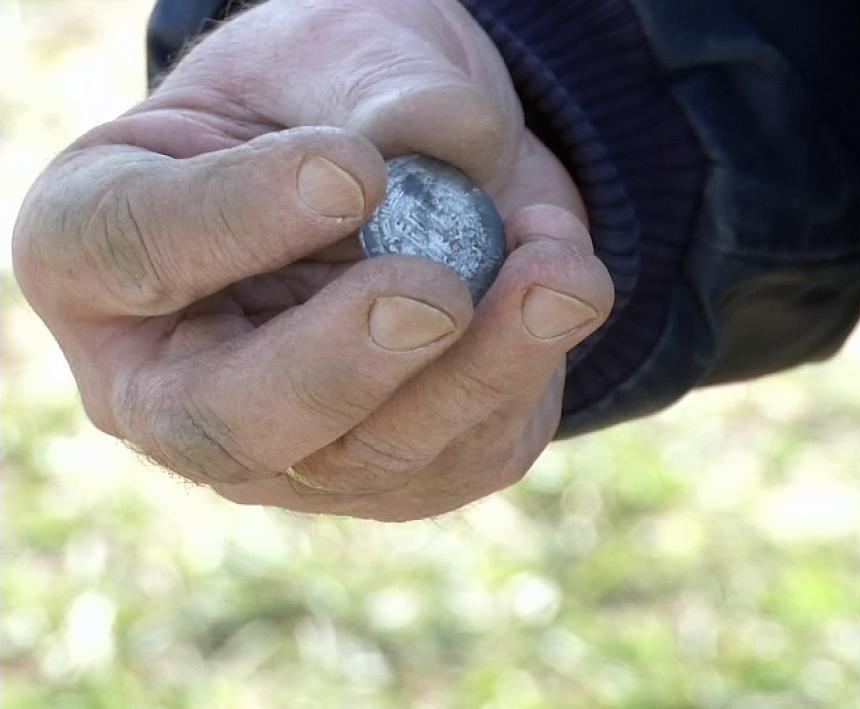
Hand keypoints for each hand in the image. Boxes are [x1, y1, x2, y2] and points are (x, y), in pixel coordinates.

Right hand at [12, 0, 612, 520]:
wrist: (419, 164)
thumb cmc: (334, 98)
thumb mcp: (340, 49)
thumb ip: (376, 87)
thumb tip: (434, 144)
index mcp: (101, 249)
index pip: (133, 250)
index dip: (236, 218)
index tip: (350, 167)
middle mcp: (173, 376)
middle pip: (225, 420)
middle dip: (339, 362)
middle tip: (432, 294)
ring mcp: (285, 445)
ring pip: (367, 455)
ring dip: (477, 369)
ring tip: (564, 276)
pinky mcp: (398, 471)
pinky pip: (461, 451)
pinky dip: (526, 369)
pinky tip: (568, 286)